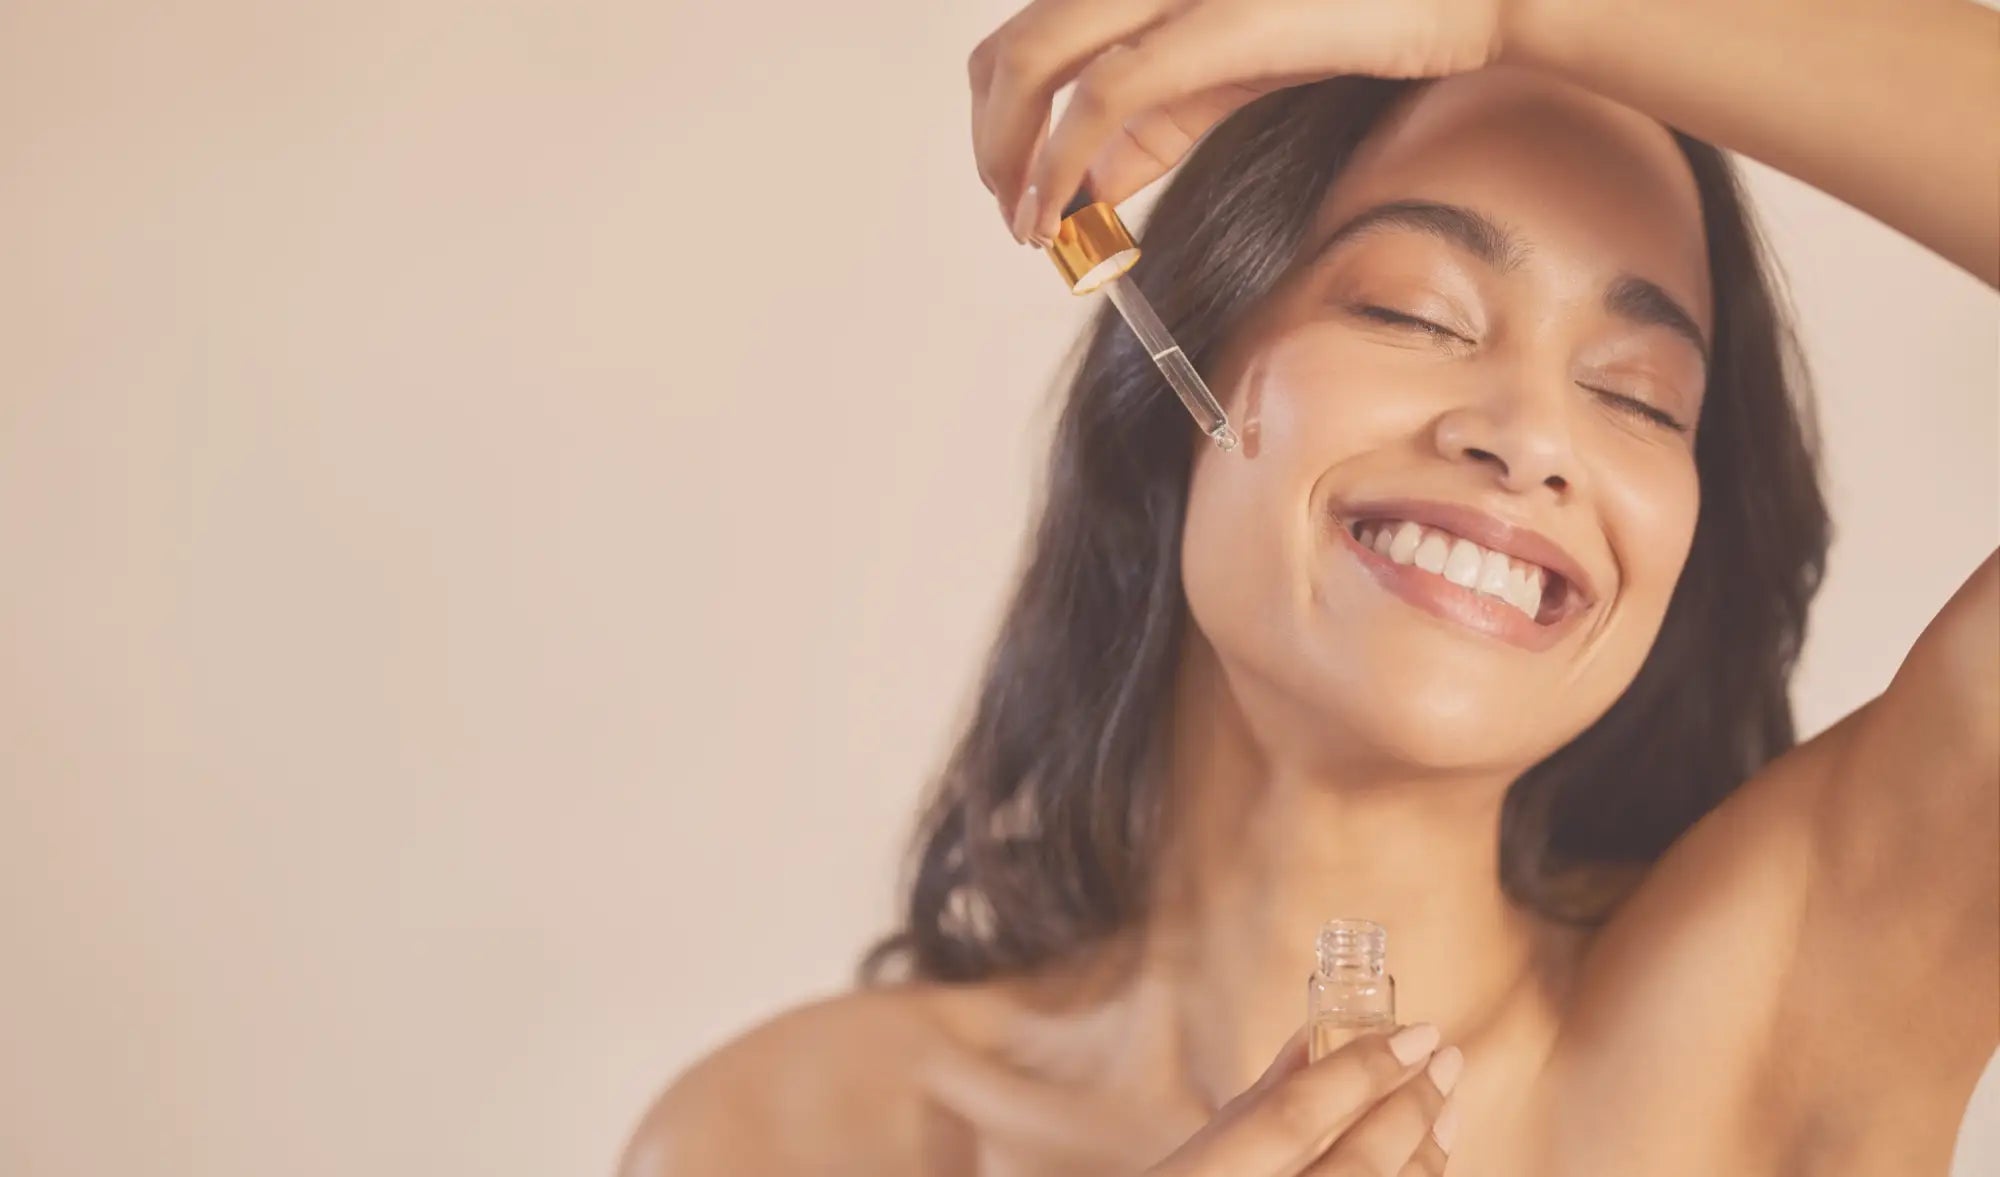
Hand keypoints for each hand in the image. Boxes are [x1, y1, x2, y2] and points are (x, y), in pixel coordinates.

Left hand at [968, 0, 1512, 242]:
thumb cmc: (1356, 20)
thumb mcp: (1228, 75)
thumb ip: (1153, 124)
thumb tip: (1083, 186)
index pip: (1026, 36)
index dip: (1001, 119)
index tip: (1016, 187)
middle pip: (1009, 49)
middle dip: (993, 143)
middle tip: (1016, 215)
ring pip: (1032, 64)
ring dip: (1011, 158)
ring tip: (1031, 227)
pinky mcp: (1213, 17)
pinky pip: (1102, 97)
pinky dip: (1060, 162)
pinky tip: (1059, 211)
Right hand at [1142, 1022, 1459, 1175]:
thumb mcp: (1199, 1154)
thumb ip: (1258, 1100)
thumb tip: (1313, 1035)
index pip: (1291, 1116)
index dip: (1360, 1071)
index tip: (1415, 1034)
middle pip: (1355, 1166)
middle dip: (1410, 1109)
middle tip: (1446, 1060)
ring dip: (1424, 1156)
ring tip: (1447, 1109)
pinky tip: (1423, 1164)